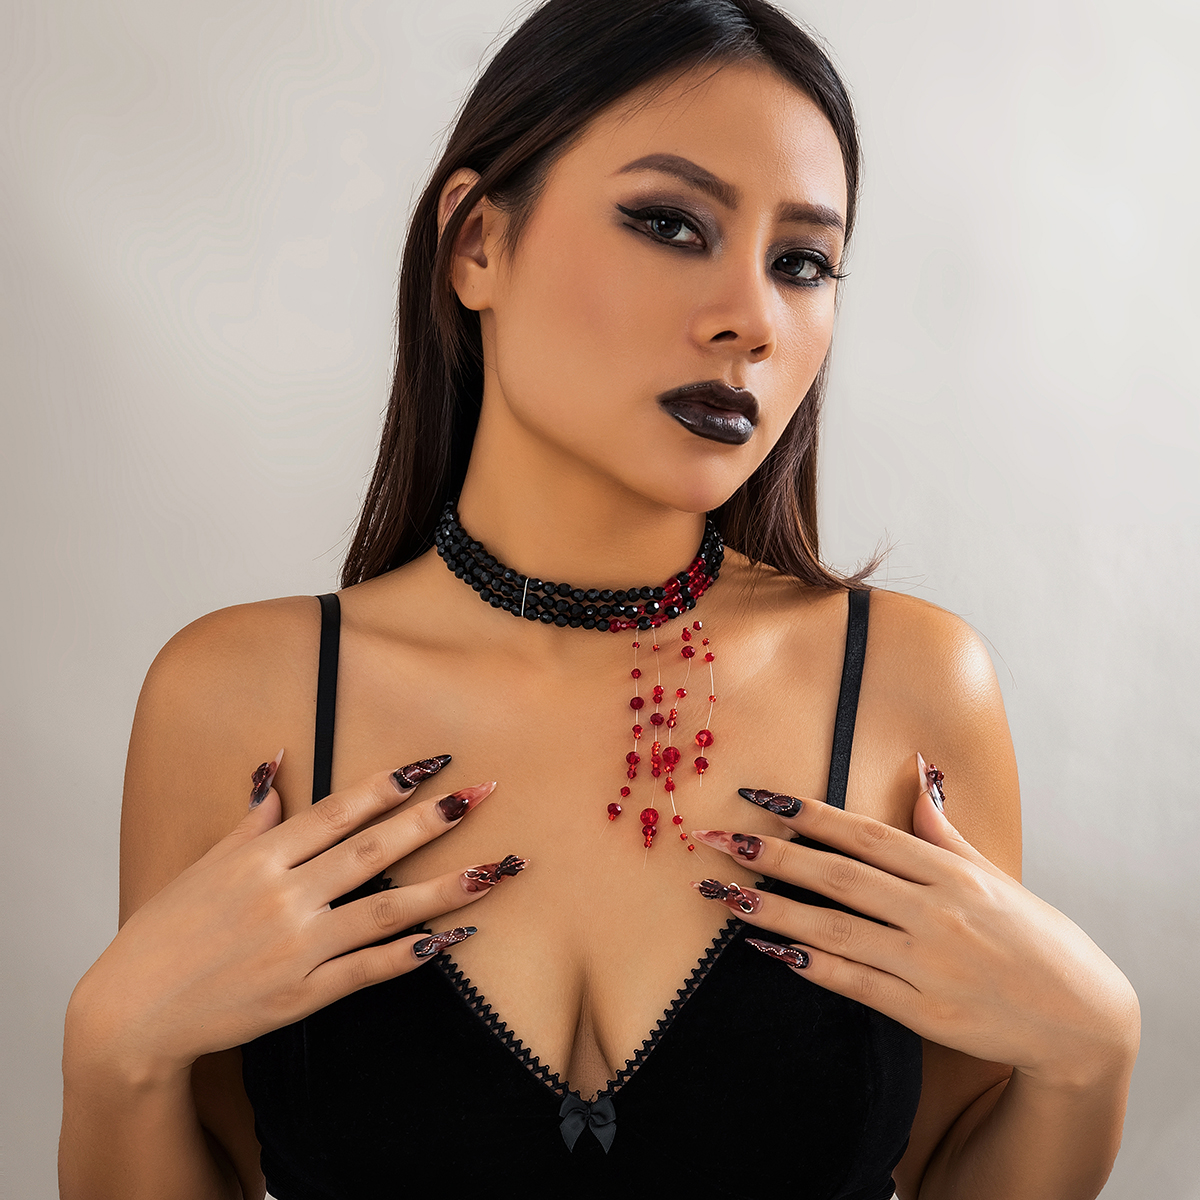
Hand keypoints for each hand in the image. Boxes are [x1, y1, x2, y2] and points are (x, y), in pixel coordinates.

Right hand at [67, 754, 527, 1079]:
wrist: (130, 1013)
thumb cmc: (166, 931)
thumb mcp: (206, 864)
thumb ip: (254, 818)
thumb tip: (276, 765)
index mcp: (261, 858)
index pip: (338, 811)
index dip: (388, 786)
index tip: (432, 764)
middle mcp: (283, 896)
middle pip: (372, 850)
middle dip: (432, 821)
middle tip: (481, 795)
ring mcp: (296, 948)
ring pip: (385, 911)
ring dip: (443, 888)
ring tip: (492, 870)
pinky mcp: (302, 995)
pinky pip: (367, 971)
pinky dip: (410, 956)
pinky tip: (451, 939)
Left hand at [688, 755, 1138, 1088]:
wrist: (1081, 1017)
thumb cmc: (1031, 934)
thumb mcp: (990, 873)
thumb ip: (941, 826)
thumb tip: (918, 767)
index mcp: (948, 871)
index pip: (864, 832)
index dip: (807, 811)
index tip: (756, 795)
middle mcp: (934, 910)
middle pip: (837, 875)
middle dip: (770, 854)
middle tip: (712, 839)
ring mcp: (927, 962)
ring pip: (835, 927)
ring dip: (773, 909)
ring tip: (722, 893)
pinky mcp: (922, 1011)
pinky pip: (853, 981)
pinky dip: (808, 964)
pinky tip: (766, 948)